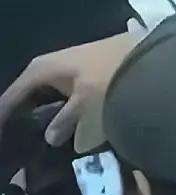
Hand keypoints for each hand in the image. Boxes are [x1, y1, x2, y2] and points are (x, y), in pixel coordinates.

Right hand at [0, 31, 142, 149]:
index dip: (4, 115)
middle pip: (27, 94)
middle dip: (22, 114)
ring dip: (42, 111)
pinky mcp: (82, 73)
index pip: (12, 96)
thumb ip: (67, 122)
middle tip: (17, 136)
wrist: (141, 55)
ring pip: (45, 94)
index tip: (1, 134)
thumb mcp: (86, 103)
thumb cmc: (108, 78)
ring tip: (36, 133)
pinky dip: (60, 107)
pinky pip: (62, 93)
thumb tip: (50, 138)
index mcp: (39, 70)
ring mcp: (65, 67)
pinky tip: (62, 122)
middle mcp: (47, 65)